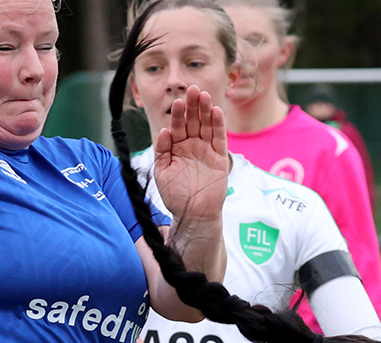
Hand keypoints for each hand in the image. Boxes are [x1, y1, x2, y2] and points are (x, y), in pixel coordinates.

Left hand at [153, 86, 229, 228]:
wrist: (193, 215)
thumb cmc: (175, 196)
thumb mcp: (162, 173)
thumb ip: (161, 151)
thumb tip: (163, 131)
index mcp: (177, 148)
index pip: (177, 126)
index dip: (178, 114)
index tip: (177, 102)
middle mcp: (192, 146)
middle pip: (193, 121)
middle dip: (193, 105)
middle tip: (192, 89)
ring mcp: (206, 150)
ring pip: (207, 125)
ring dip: (205, 110)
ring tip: (203, 95)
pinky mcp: (219, 158)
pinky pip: (219, 138)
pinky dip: (218, 125)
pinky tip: (215, 111)